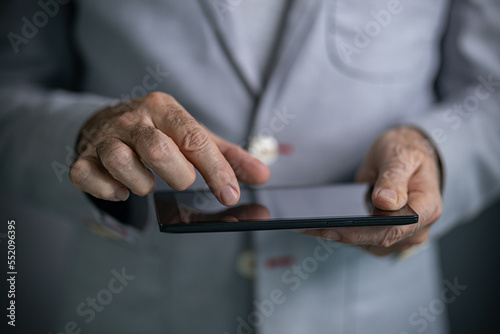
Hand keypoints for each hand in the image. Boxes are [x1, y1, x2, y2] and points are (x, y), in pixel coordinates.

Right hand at [70, 92, 269, 204]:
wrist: (108, 121)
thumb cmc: (160, 132)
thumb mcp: (195, 137)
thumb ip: (228, 156)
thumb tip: (262, 175)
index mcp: (164, 108)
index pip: (194, 139)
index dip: (216, 170)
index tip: (229, 194)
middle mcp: (133, 119)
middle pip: (159, 151)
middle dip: (178, 176)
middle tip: (180, 179)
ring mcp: (105, 138)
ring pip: (123, 165)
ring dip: (141, 184)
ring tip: (148, 181)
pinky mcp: (83, 157)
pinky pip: (88, 177)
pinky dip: (107, 190)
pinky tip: (121, 188)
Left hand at [301, 127, 441, 255]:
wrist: (407, 157)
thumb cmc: (407, 153)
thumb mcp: (401, 156)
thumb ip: (394, 178)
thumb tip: (386, 202)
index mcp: (426, 209)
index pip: (393, 229)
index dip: (360, 232)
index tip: (332, 227)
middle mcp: (415, 229)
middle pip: (374, 240)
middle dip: (341, 233)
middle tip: (306, 225)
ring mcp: (399, 236)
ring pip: (364, 243)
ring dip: (337, 234)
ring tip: (307, 223)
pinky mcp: (382, 235)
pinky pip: (360, 239)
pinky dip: (340, 231)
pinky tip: (318, 222)